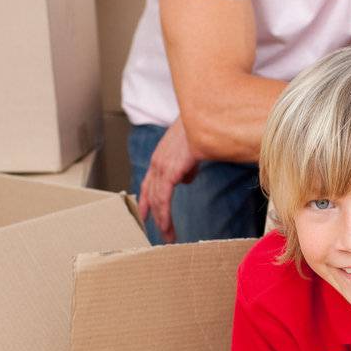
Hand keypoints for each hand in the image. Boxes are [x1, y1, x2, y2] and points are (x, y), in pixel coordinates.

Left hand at [137, 119, 200, 242]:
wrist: (206, 114)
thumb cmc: (203, 127)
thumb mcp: (193, 147)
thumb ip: (187, 164)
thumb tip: (186, 179)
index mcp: (162, 156)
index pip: (149, 183)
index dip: (145, 201)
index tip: (144, 216)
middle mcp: (158, 162)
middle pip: (150, 195)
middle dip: (154, 216)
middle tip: (161, 234)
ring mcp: (162, 166)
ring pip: (156, 200)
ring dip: (162, 221)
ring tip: (168, 237)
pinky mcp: (170, 170)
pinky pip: (163, 199)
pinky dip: (164, 215)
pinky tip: (167, 227)